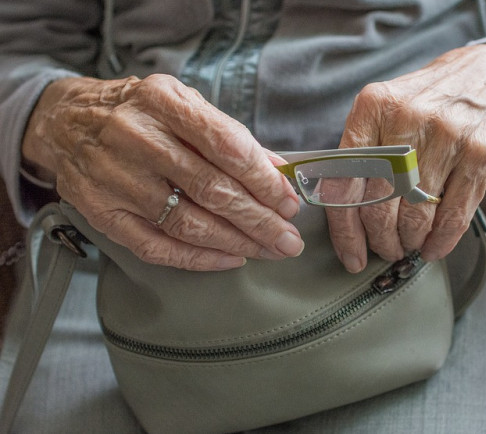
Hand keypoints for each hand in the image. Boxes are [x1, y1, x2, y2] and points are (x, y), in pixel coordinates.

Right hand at [22, 74, 303, 270]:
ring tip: (269, 251)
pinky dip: (198, 259)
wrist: (66, 122)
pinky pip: (156, 246)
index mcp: (162, 102)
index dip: (263, 180)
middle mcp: (135, 138)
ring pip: (188, 223)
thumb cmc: (141, 113)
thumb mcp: (184, 104)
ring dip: (236, 242)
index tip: (289, 202)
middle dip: (259, 220)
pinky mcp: (101, 212)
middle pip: (211, 190)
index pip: (226, 146)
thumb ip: (230, 135)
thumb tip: (279, 172)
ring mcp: (115, 178)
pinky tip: (230, 259)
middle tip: (289, 240)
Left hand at [326, 44, 485, 271]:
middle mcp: (408, 119)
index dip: (345, 229)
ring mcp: (447, 137)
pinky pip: (453, 216)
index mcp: (374, 106)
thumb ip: (363, 149)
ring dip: (409, 242)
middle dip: (380, 240)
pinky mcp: (479, 155)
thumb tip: (340, 208)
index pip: (345, 181)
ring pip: (415, 215)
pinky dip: (440, 241)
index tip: (350, 253)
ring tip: (407, 245)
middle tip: (383, 249)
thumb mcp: (389, 106)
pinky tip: (433, 247)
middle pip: (379, 205)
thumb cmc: (432, 98)